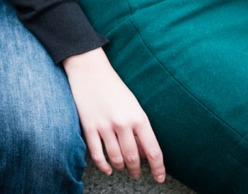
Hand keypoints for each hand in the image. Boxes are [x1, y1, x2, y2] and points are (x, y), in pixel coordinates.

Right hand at [63, 48, 165, 182]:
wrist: (89, 69)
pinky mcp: (88, 126)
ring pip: (116, 158)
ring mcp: (105, 126)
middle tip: (136, 175)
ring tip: (122, 169)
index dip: (158, 168)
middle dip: (136, 171)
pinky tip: (107, 169)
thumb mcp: (133, 105)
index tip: (159, 178)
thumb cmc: (113, 87)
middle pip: (133, 158)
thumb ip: (138, 129)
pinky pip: (97, 154)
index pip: (153, 151)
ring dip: (120, 168)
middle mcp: (123, 124)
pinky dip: (103, 166)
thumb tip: (142, 153)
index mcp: (138, 117)